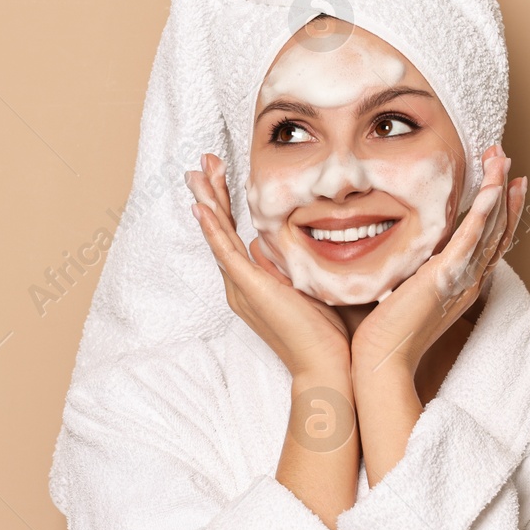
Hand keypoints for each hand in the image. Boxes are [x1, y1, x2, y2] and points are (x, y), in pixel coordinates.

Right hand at [186, 153, 350, 382]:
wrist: (329, 368)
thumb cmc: (332, 334)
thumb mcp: (318, 285)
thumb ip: (308, 263)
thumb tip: (311, 241)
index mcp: (255, 284)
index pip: (235, 234)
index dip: (227, 202)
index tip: (224, 174)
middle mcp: (242, 285)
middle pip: (220, 230)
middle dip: (212, 193)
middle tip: (203, 162)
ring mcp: (242, 287)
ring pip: (218, 236)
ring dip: (207, 201)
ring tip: (196, 173)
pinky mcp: (248, 290)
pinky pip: (225, 253)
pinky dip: (212, 229)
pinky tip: (201, 207)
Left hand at [350, 145, 525, 383]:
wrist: (382, 360)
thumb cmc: (386, 332)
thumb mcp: (406, 292)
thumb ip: (414, 271)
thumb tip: (405, 254)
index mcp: (460, 282)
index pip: (488, 240)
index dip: (500, 210)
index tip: (504, 181)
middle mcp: (469, 280)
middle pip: (497, 229)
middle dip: (503, 191)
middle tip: (505, 158)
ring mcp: (461, 278)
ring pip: (490, 228)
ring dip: (498, 191)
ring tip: (502, 160)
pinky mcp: (446, 277)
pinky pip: (472, 239)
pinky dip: (485, 212)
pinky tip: (493, 188)